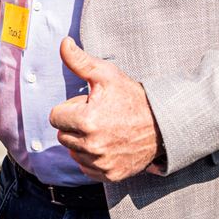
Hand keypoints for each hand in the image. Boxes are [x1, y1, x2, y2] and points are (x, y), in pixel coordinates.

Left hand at [49, 37, 162, 182]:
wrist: (162, 124)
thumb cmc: (131, 97)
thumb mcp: (107, 75)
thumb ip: (80, 61)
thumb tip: (63, 43)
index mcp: (86, 121)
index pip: (55, 117)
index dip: (70, 108)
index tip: (88, 105)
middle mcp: (92, 146)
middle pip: (62, 135)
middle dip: (75, 125)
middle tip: (98, 116)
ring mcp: (101, 163)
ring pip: (73, 152)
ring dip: (83, 142)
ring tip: (105, 130)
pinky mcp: (110, 175)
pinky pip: (86, 168)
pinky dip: (93, 158)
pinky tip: (108, 145)